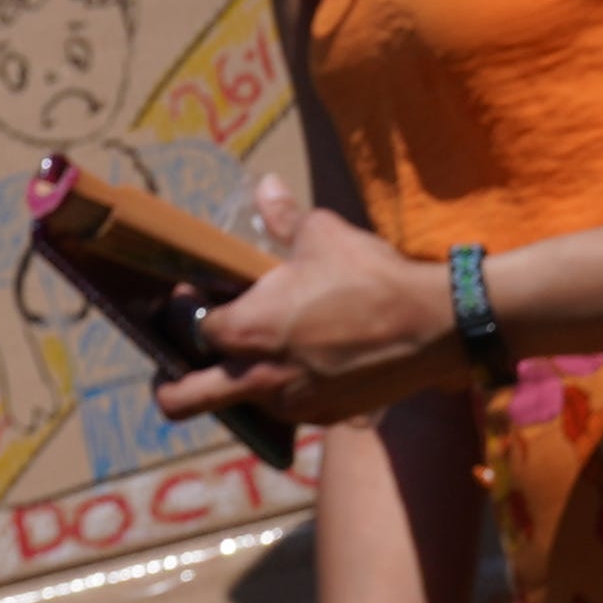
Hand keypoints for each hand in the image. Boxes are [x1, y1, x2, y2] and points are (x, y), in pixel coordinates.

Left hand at [168, 185, 460, 434]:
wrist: (434, 327)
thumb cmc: (371, 277)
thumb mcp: (322, 235)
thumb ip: (283, 217)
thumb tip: (265, 184)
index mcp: (249, 331)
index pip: (193, 330)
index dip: (190, 312)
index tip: (197, 295)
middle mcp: (261, 378)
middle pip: (187, 399)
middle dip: (170, 389)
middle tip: (168, 374)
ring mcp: (293, 405)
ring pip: (243, 404)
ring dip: (239, 385)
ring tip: (257, 355)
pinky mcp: (327, 418)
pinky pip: (288, 411)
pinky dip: (283, 392)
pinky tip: (304, 365)